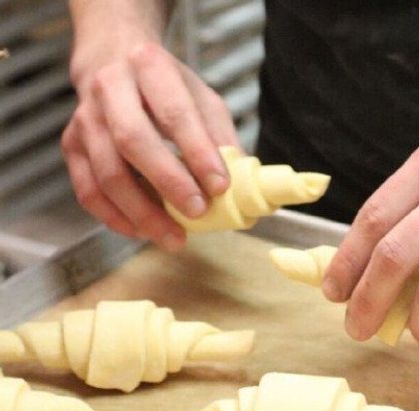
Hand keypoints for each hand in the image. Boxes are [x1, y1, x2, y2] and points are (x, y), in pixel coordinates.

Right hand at [63, 39, 238, 249]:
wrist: (112, 61)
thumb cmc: (165, 86)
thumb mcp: (202, 98)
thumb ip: (221, 137)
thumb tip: (241, 185)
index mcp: (150, 66)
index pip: (175, 113)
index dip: (198, 153)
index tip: (220, 186)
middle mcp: (110, 88)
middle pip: (132, 141)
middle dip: (168, 182)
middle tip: (197, 212)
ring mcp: (85, 118)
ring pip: (107, 172)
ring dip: (141, 211)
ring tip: (173, 236)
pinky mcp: (71, 145)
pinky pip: (88, 189)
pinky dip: (115, 216)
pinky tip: (142, 231)